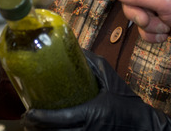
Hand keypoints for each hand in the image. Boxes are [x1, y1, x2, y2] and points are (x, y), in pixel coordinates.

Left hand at [23, 50, 170, 130]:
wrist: (142, 123)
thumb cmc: (125, 101)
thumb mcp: (109, 78)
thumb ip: (90, 63)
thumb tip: (71, 48)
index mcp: (92, 112)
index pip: (60, 119)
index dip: (40, 118)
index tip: (29, 112)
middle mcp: (88, 128)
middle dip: (36, 127)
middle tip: (28, 118)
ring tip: (33, 124)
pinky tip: (49, 129)